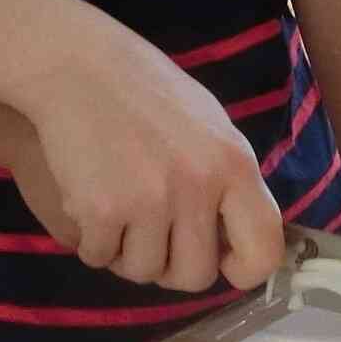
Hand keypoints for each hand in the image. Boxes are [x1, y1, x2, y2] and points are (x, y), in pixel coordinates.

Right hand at [12, 35, 285, 294]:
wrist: (77, 65)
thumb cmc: (145, 91)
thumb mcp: (210, 126)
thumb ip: (226, 181)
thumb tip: (234, 239)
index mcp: (235, 164)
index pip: (264, 251)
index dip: (243, 270)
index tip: (220, 262)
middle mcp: (199, 186)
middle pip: (196, 276)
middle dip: (171, 267)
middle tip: (152, 238)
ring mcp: (149, 201)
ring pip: (143, 272)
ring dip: (126, 253)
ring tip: (117, 212)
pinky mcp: (101, 209)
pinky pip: (99, 257)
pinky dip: (92, 242)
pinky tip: (87, 203)